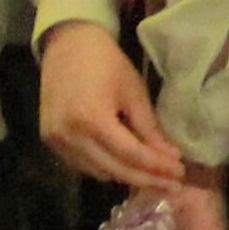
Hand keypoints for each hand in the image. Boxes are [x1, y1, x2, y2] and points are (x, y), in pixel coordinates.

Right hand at [36, 22, 190, 191]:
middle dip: (146, 179)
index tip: (179, 173)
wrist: (67, 44)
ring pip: (98, 172)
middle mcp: (70, 135)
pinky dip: (105, 168)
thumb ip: (149, 128)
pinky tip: (124, 164)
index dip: (157, 167)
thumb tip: (170, 157)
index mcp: (92, 118)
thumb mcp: (133, 91)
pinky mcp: (49, 140)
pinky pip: (82, 165)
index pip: (131, 155)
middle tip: (172, 185)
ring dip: (126, 176)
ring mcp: (56, 140)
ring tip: (152, 176)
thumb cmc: (105, 61)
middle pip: (115, 170)